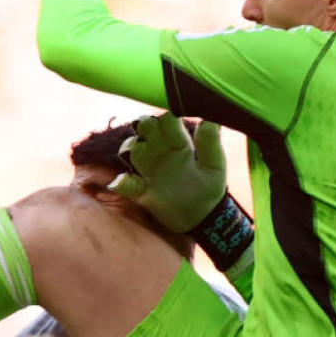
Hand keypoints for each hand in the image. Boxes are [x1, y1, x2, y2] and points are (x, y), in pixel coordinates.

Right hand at [108, 112, 225, 232]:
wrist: (202, 218)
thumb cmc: (210, 188)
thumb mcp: (214, 166)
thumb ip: (210, 144)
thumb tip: (209, 119)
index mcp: (179, 144)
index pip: (168, 121)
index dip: (166, 117)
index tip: (169, 118)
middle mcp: (161, 153)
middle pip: (146, 130)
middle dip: (145, 126)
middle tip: (147, 130)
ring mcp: (149, 171)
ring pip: (131, 151)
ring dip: (131, 148)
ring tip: (137, 151)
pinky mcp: (141, 190)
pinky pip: (124, 184)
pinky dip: (121, 183)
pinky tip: (121, 183)